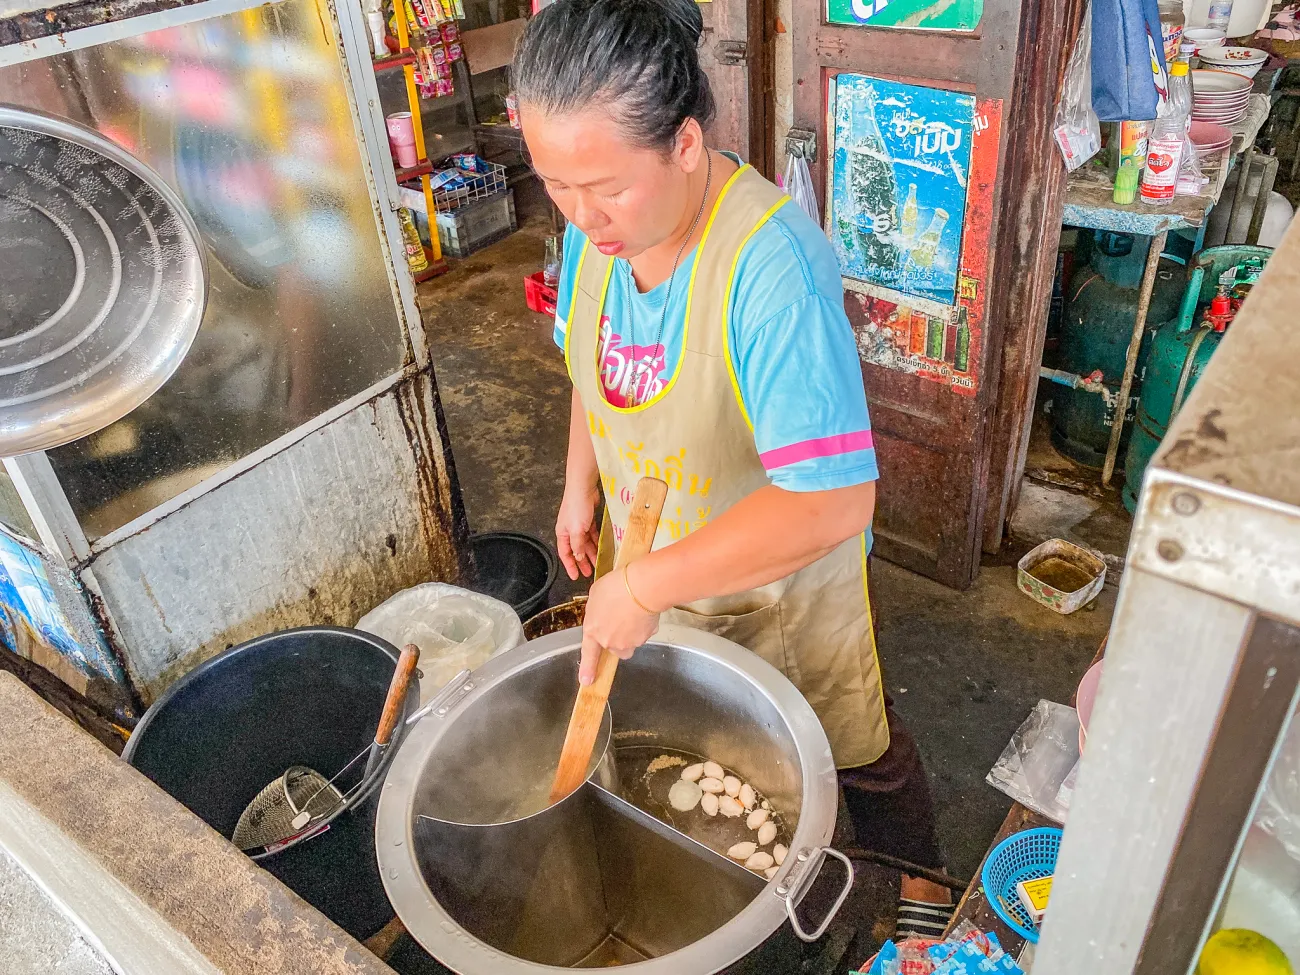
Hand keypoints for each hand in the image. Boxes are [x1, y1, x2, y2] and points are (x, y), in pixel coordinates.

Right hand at [556, 483, 599, 579]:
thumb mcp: (576, 530)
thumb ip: (577, 545)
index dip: (570, 566)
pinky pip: (592, 534)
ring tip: (598, 563)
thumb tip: (577, 557)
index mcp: (563, 533)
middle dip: (582, 562)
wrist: (583, 487)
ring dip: (591, 553)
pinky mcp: (588, 518)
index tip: (575, 576)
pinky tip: (601, 547)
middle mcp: (569, 530)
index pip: (565, 554)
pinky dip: (596, 541)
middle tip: (589, 573)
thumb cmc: (576, 506)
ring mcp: (579, 524)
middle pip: (576, 550)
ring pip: (585, 543)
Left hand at [579, 566, 659, 683]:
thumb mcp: (596, 594)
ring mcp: (629, 642)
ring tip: (633, 610)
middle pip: (614, 647)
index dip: (588, 668)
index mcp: (593, 630)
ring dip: (631, 631)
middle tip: (620, 616)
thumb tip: (602, 613)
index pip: (589, 654)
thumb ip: (596, 610)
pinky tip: (643, 610)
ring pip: (630, 642)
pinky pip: (644, 633)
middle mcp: (610, 641)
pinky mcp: (646, 638)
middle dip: (617, 637)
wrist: (642, 588)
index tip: (586, 681)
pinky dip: (644, 625)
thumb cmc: (617, 586)